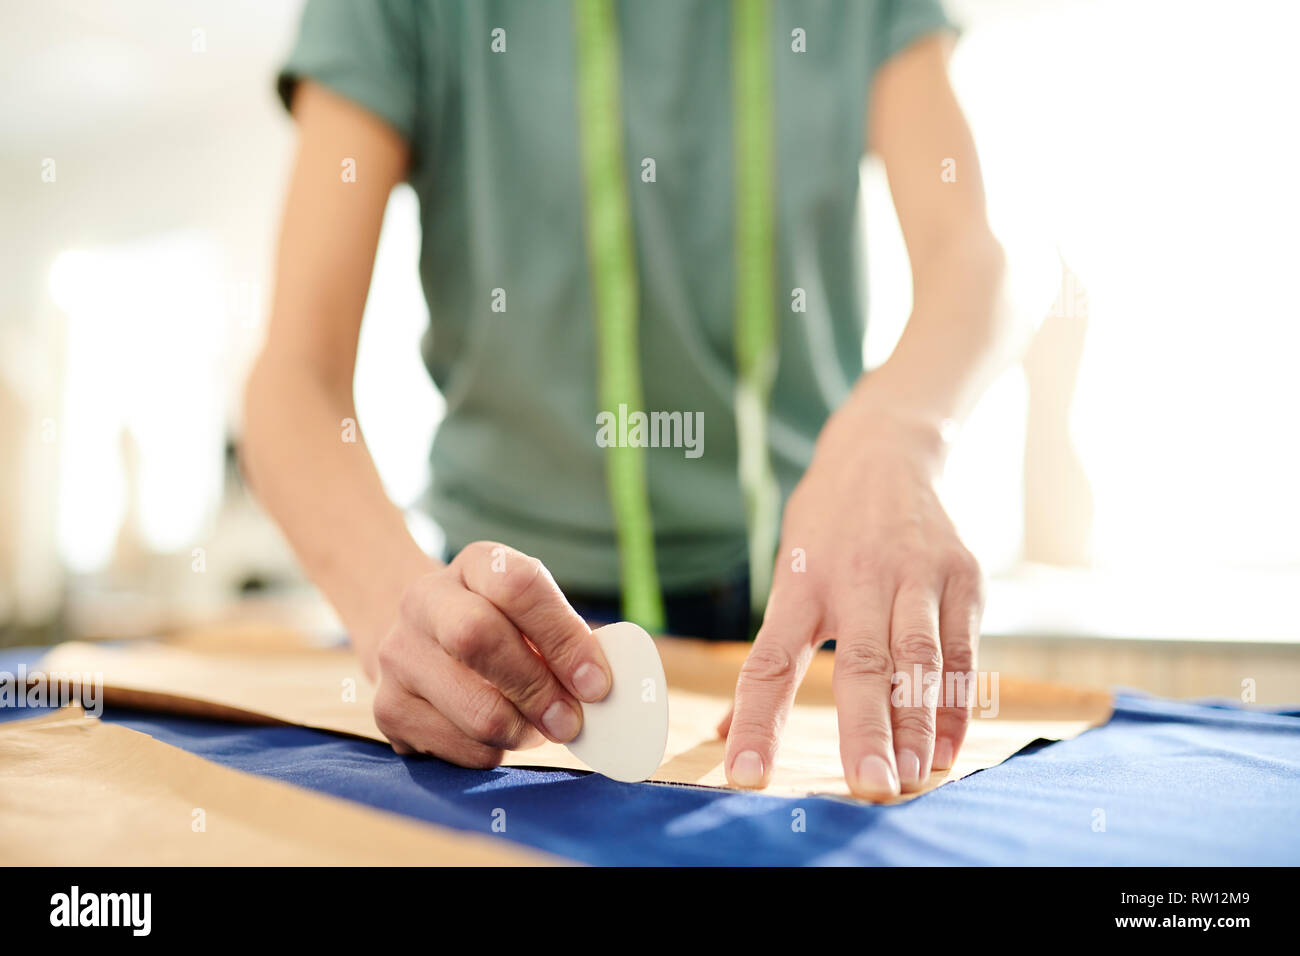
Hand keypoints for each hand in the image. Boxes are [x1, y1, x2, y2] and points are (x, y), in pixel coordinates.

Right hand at [372, 541, 611, 767]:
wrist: (421, 641)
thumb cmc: (502, 630)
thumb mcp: (531, 617)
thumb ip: (566, 642)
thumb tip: (602, 689)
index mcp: (474, 565)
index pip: (518, 584)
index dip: (563, 635)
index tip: (597, 681)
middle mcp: (425, 600)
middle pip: (478, 637)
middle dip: (537, 687)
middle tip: (572, 720)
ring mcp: (398, 653)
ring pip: (473, 706)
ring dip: (522, 730)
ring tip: (539, 728)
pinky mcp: (387, 708)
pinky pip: (458, 746)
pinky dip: (494, 752)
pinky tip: (500, 737)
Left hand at [722, 402, 983, 797]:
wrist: (885, 450)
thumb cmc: (824, 529)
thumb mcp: (786, 574)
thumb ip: (768, 656)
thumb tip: (722, 733)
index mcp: (801, 583)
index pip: (770, 662)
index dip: (757, 721)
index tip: (743, 775)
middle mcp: (859, 578)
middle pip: (861, 665)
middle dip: (866, 730)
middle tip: (868, 788)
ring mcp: (917, 575)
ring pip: (919, 660)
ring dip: (918, 725)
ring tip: (912, 779)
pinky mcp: (964, 576)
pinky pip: (962, 653)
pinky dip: (954, 706)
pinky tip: (945, 752)